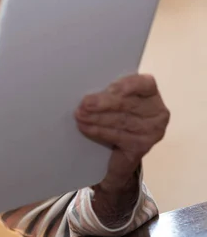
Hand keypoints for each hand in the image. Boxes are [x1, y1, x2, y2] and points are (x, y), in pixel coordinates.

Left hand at [75, 74, 168, 225]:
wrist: (120, 151)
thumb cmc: (116, 115)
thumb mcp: (115, 100)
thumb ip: (108, 92)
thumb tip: (84, 86)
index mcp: (150, 93)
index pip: (145, 84)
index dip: (129, 84)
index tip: (110, 88)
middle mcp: (157, 112)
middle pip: (128, 104)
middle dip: (103, 103)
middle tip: (84, 104)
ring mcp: (151, 131)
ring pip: (121, 121)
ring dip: (97, 118)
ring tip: (80, 115)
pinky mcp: (141, 146)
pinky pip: (118, 136)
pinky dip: (99, 131)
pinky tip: (85, 127)